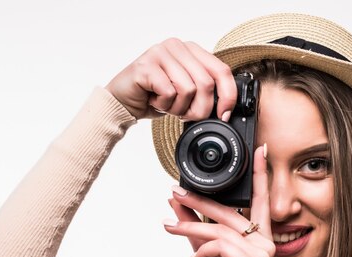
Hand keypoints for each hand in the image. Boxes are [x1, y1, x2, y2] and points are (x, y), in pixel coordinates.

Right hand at [105, 38, 236, 120]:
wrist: (123, 102)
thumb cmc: (155, 96)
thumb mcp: (187, 93)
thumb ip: (204, 90)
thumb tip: (226, 108)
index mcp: (191, 50)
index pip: (222, 70)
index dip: (228, 95)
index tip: (224, 115)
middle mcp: (177, 46)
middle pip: (206, 83)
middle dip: (199, 109)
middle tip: (184, 114)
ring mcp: (160, 53)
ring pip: (188, 90)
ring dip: (178, 108)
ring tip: (166, 104)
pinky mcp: (146, 65)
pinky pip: (169, 93)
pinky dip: (163, 105)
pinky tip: (153, 100)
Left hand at [164, 146, 273, 256]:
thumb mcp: (203, 250)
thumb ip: (195, 225)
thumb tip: (178, 201)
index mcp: (259, 236)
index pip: (260, 199)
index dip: (260, 174)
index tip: (259, 149)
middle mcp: (265, 242)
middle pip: (231, 211)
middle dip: (199, 201)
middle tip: (176, 193)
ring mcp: (261, 253)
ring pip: (220, 228)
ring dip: (191, 226)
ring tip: (171, 227)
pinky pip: (220, 245)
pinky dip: (202, 249)